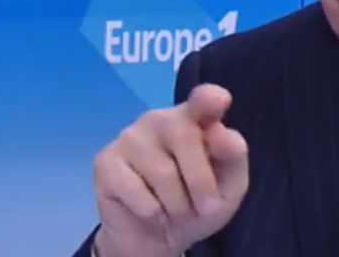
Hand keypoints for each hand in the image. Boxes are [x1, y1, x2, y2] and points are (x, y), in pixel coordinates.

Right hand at [91, 84, 249, 256]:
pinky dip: (152, 212)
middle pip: (185, 136)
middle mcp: (161, 119)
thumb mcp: (229, 186)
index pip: (202, 100)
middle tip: (207, 208)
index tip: (220, 100)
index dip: (209, 99)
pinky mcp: (106, 162)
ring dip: (177, 204)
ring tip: (177, 212)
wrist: (158, 239)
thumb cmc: (198, 204)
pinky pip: (135, 190)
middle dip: (201, 181)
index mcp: (195, 119)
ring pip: (161, 171)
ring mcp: (130, 137)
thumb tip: (220, 132)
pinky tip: (153, 214)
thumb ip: (233, 156)